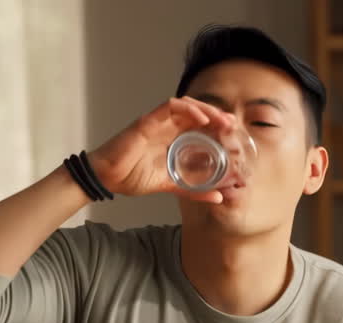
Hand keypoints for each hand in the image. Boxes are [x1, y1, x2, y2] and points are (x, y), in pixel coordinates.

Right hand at [87, 97, 235, 204]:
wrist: (107, 179)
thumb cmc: (132, 177)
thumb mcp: (170, 185)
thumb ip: (193, 190)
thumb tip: (218, 197)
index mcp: (172, 139)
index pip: (199, 126)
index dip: (217, 125)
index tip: (234, 132)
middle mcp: (166, 127)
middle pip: (196, 112)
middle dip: (216, 115)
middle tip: (233, 124)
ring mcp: (157, 122)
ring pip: (186, 105)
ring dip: (206, 109)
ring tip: (221, 120)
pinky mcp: (147, 121)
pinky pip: (170, 107)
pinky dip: (188, 109)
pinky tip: (201, 117)